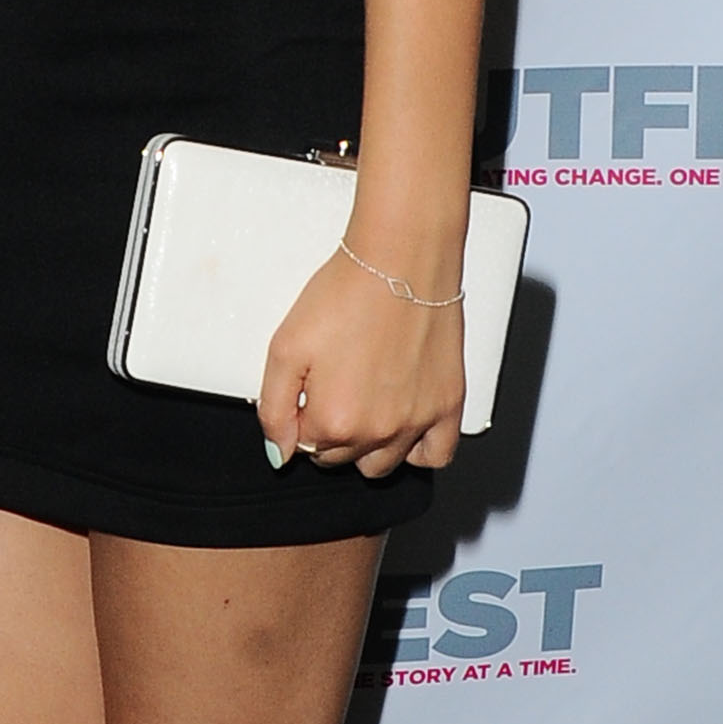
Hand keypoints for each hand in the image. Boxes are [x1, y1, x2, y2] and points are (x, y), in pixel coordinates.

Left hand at [259, 249, 463, 478]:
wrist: (400, 258)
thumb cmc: (345, 293)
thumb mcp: (286, 345)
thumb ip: (274, 407)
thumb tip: (280, 450)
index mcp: (335, 420)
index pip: (305, 446)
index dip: (300, 416)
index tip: (308, 387)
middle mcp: (379, 432)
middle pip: (341, 458)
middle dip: (330, 430)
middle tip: (333, 385)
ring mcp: (417, 423)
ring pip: (382, 465)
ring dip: (366, 444)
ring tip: (363, 399)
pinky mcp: (447, 407)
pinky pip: (434, 456)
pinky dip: (416, 450)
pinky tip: (401, 425)